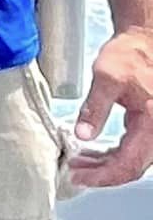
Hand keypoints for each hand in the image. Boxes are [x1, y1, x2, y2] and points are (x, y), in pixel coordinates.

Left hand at [67, 27, 152, 187]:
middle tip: (74, 172)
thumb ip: (95, 108)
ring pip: (132, 160)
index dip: (103, 176)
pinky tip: (92, 153)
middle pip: (131, 168)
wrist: (144, 42)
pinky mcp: (148, 126)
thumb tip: (82, 136)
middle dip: (101, 174)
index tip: (79, 177)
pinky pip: (133, 149)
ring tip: (78, 163)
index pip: (129, 164)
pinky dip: (112, 154)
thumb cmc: (130, 55)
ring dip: (105, 165)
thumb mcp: (107, 78)